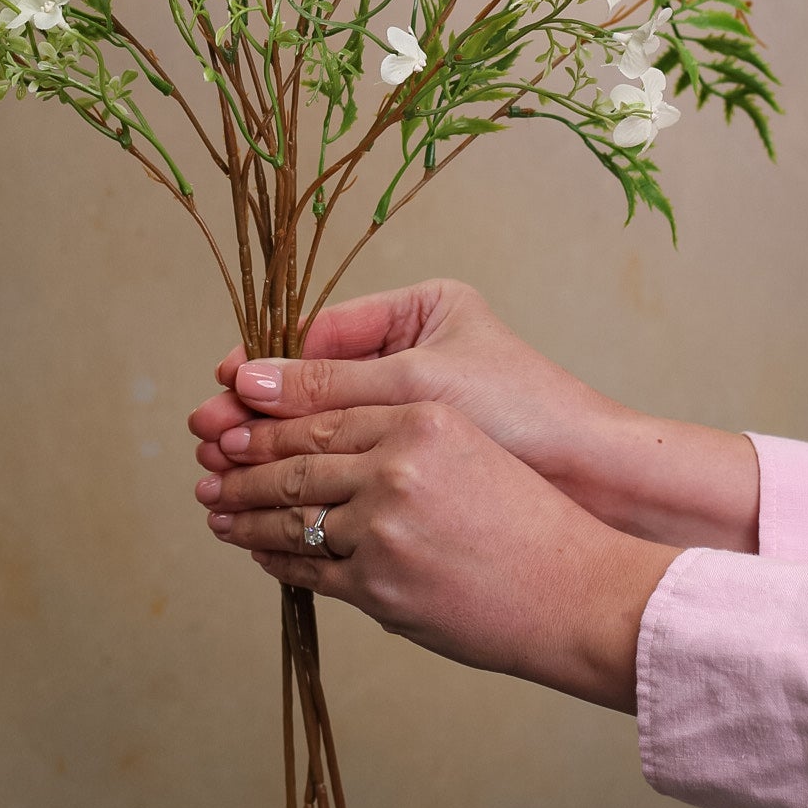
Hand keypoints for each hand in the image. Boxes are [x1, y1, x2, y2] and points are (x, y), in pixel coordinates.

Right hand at [187, 279, 758, 552]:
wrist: (599, 482)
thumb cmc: (524, 413)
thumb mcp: (417, 389)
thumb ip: (329, 388)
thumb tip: (245, 381)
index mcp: (419, 309)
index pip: (322, 335)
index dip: (268, 368)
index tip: (223, 393)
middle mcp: (412, 350)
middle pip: (314, 382)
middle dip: (259, 413)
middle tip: (208, 439)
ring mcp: (413, 406)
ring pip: (324, 425)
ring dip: (272, 449)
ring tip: (222, 473)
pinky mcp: (418, 455)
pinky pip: (346, 460)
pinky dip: (307, 477)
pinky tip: (270, 498)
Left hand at [193, 399, 680, 712]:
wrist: (577, 592)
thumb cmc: (531, 519)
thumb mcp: (469, 446)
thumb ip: (399, 435)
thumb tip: (328, 443)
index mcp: (420, 416)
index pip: (323, 411)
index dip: (268, 413)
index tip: (231, 412)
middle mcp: (396, 464)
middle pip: (296, 458)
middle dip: (241, 460)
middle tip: (206, 460)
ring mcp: (383, 527)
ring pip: (292, 513)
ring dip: (245, 509)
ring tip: (215, 505)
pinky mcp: (378, 585)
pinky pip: (307, 567)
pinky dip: (274, 556)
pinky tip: (255, 547)